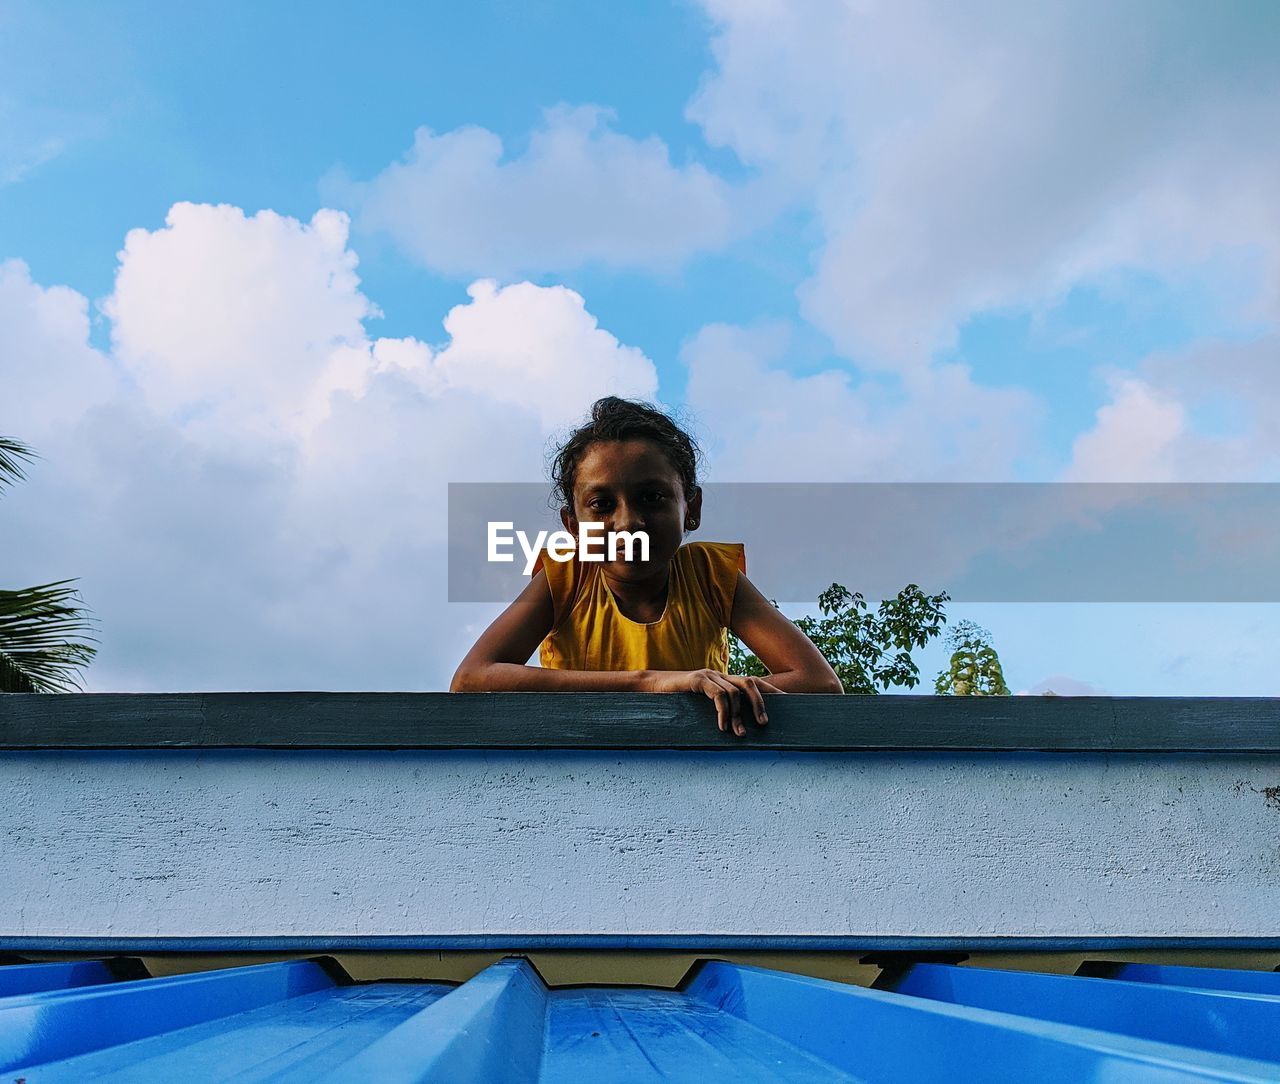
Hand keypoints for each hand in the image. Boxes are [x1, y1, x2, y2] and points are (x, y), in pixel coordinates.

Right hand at [646, 669, 786, 736]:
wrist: (651, 688)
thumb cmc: (677, 701)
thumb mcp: (702, 708)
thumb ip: (719, 712)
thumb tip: (738, 731)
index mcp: (725, 681)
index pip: (754, 683)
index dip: (772, 691)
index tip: (788, 704)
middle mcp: (721, 675)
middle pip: (751, 683)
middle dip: (761, 703)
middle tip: (765, 725)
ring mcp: (710, 675)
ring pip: (735, 692)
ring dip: (739, 716)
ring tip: (739, 734)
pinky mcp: (698, 679)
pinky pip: (718, 694)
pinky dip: (723, 711)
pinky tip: (722, 727)